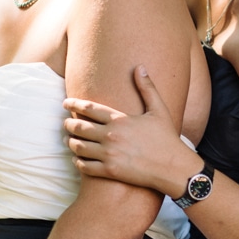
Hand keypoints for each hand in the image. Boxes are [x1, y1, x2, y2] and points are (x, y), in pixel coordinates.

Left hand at [63, 65, 191, 194]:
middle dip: (68, 124)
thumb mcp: (159, 110)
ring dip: (70, 142)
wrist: (173, 167)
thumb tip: (140, 67)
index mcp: (119, 119)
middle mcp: (111, 135)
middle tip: (66, 123)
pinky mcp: (110, 171)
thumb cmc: (167, 138)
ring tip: (69, 140)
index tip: (65, 103)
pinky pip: (85, 166)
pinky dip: (77, 162)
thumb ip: (147, 88)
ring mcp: (109, 154)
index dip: (74, 104)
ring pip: (78, 147)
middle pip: (79, 127)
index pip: (89, 108)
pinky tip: (78, 159)